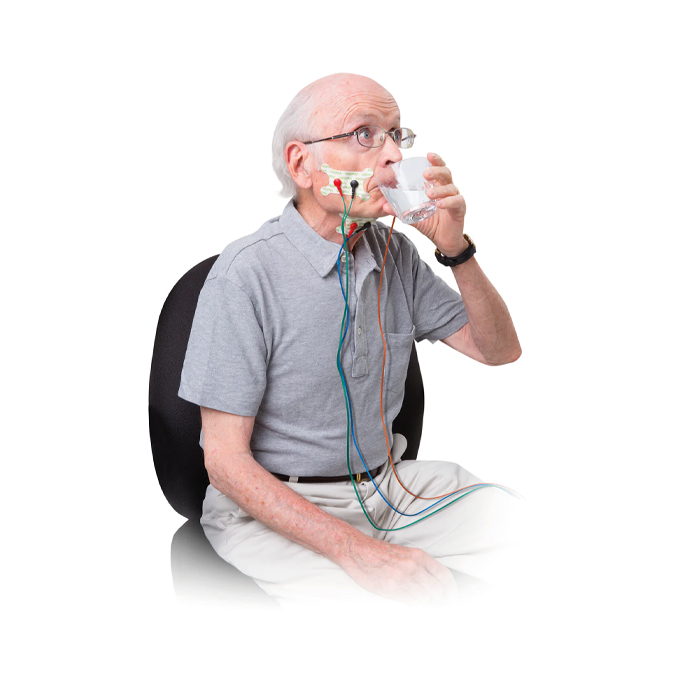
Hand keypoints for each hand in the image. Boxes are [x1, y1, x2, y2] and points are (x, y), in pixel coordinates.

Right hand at [338, 535, 457, 603]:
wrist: (357, 551)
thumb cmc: (379, 552)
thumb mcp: (405, 552)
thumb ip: (420, 566)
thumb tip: (435, 583)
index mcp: (418, 556)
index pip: (444, 575)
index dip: (451, 589)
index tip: (452, 596)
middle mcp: (413, 567)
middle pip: (437, 590)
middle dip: (441, 600)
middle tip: (441, 605)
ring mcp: (402, 579)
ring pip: (425, 598)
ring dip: (429, 604)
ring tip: (428, 606)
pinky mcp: (391, 590)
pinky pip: (411, 602)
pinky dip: (416, 605)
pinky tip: (416, 604)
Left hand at [381, 152, 467, 256]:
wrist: (444, 241)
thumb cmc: (432, 224)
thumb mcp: (414, 216)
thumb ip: (401, 211)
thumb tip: (385, 206)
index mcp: (438, 187)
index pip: (439, 168)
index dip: (435, 160)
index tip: (428, 154)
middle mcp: (448, 190)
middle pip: (446, 173)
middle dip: (436, 171)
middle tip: (425, 174)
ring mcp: (455, 198)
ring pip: (451, 187)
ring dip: (439, 189)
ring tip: (429, 193)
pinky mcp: (460, 209)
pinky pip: (457, 202)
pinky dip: (448, 202)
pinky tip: (440, 204)